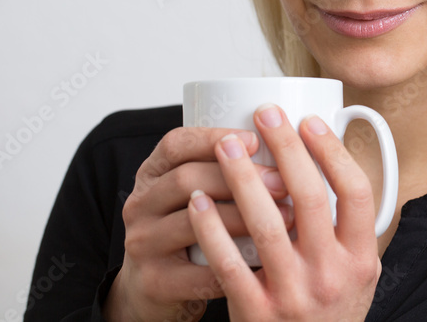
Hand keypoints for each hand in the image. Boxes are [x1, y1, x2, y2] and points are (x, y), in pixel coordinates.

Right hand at [104, 126, 292, 321]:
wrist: (151, 289)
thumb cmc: (188, 230)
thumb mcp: (193, 192)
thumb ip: (223, 170)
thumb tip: (286, 149)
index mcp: (151, 174)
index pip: (175, 144)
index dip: (213, 138)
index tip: (255, 140)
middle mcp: (140, 204)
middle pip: (186, 178)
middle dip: (239, 178)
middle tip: (282, 183)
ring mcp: (143, 244)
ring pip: (193, 223)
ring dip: (243, 219)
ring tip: (284, 219)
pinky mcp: (154, 282)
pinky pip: (199, 271)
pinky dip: (235, 263)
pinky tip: (265, 259)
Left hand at [187, 104, 381, 321]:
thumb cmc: (328, 312)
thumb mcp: (356, 273)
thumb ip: (348, 227)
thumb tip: (333, 158)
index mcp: (361, 259)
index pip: (355, 193)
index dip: (332, 152)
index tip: (308, 121)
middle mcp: (332, 275)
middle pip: (310, 198)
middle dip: (285, 149)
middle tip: (265, 114)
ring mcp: (294, 295)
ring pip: (266, 224)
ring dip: (242, 178)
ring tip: (226, 145)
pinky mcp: (257, 313)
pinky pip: (229, 263)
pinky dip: (211, 228)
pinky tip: (199, 200)